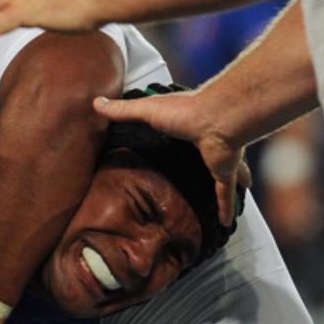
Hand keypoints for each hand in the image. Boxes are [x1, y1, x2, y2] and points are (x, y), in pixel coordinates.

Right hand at [93, 90, 247, 223]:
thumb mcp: (146, 109)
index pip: (178, 131)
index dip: (176, 134)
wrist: (217, 118)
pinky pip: (224, 193)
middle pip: (203, 154)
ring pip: (219, 174)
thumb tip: (98, 104)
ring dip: (219, 182)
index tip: (172, 137)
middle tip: (200, 169)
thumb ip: (123, 110)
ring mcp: (216, 158)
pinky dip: (225, 206)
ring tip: (214, 194)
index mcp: (186, 124)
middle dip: (205, 159)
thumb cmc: (186, 110)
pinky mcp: (223, 172)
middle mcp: (205, 142)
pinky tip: (223, 219)